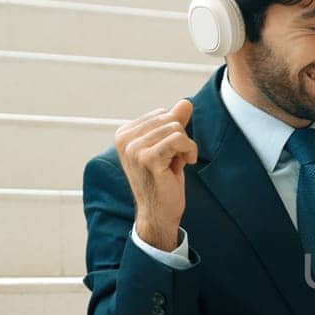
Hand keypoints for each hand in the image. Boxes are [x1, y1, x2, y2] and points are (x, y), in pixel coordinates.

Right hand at [115, 99, 197, 251]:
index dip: (174, 132)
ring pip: (176, 128)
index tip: (170, 153)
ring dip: (187, 146)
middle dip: (181, 138)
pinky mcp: (148, 159)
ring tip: (180, 163)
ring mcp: (134, 149)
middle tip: (177, 159)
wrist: (158, 213)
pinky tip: (187, 163)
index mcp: (124, 133)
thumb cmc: (163, 181)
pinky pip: (179, 139)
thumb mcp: (168, 148)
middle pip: (169, 118)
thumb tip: (186, 102)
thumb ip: (174, 124)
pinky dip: (189, 150)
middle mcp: (125, 139)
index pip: (161, 114)